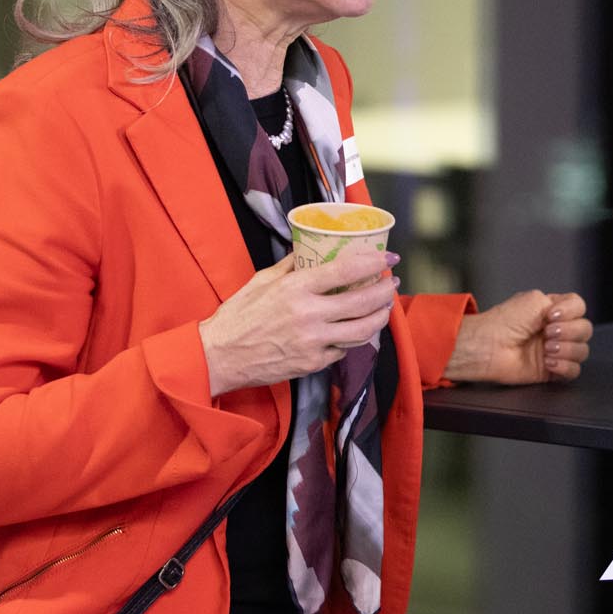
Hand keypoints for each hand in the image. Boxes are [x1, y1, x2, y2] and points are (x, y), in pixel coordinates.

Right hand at [197, 249, 398, 395]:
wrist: (220, 356)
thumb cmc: (238, 315)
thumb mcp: (262, 280)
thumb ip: (291, 265)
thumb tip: (310, 250)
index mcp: (296, 288)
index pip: (346, 271)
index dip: (374, 263)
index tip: (389, 258)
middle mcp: (309, 315)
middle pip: (363, 302)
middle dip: (385, 291)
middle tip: (392, 284)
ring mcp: (313, 342)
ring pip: (362, 330)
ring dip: (379, 317)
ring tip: (384, 308)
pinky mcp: (312, 363)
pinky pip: (343, 349)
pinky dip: (351, 338)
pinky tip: (355, 329)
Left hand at [444, 290, 592, 383]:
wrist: (489, 346)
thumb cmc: (504, 322)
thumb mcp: (534, 299)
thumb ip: (560, 303)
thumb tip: (569, 318)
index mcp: (552, 310)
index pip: (579, 307)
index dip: (572, 312)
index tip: (552, 315)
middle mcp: (556, 329)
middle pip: (585, 329)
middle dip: (569, 331)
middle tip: (548, 332)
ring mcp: (555, 350)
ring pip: (582, 351)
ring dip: (566, 349)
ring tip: (547, 348)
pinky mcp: (551, 370)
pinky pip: (573, 371)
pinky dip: (564, 366)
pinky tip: (548, 362)